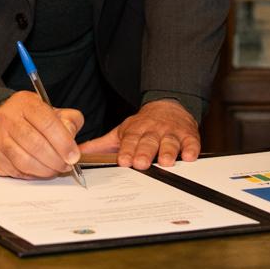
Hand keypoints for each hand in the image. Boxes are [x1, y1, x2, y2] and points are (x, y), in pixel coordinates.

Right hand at [0, 91, 83, 178]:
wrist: (2, 118)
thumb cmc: (30, 116)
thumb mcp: (52, 110)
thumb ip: (69, 121)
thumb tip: (74, 140)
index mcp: (25, 103)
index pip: (47, 123)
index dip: (63, 143)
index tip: (73, 155)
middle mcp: (8, 118)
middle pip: (35, 145)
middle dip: (55, 160)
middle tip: (66, 165)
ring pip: (24, 161)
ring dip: (44, 170)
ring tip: (55, 169)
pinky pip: (15, 171)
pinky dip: (31, 175)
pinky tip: (40, 171)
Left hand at [77, 98, 200, 168]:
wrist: (168, 105)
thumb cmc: (143, 125)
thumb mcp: (121, 132)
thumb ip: (101, 145)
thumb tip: (78, 153)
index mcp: (135, 131)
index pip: (130, 141)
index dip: (127, 150)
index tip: (124, 160)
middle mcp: (153, 131)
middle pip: (149, 142)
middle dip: (145, 152)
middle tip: (141, 163)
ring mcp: (171, 133)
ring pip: (169, 142)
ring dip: (168, 151)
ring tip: (166, 162)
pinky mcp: (188, 135)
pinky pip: (191, 142)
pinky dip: (191, 149)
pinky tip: (189, 156)